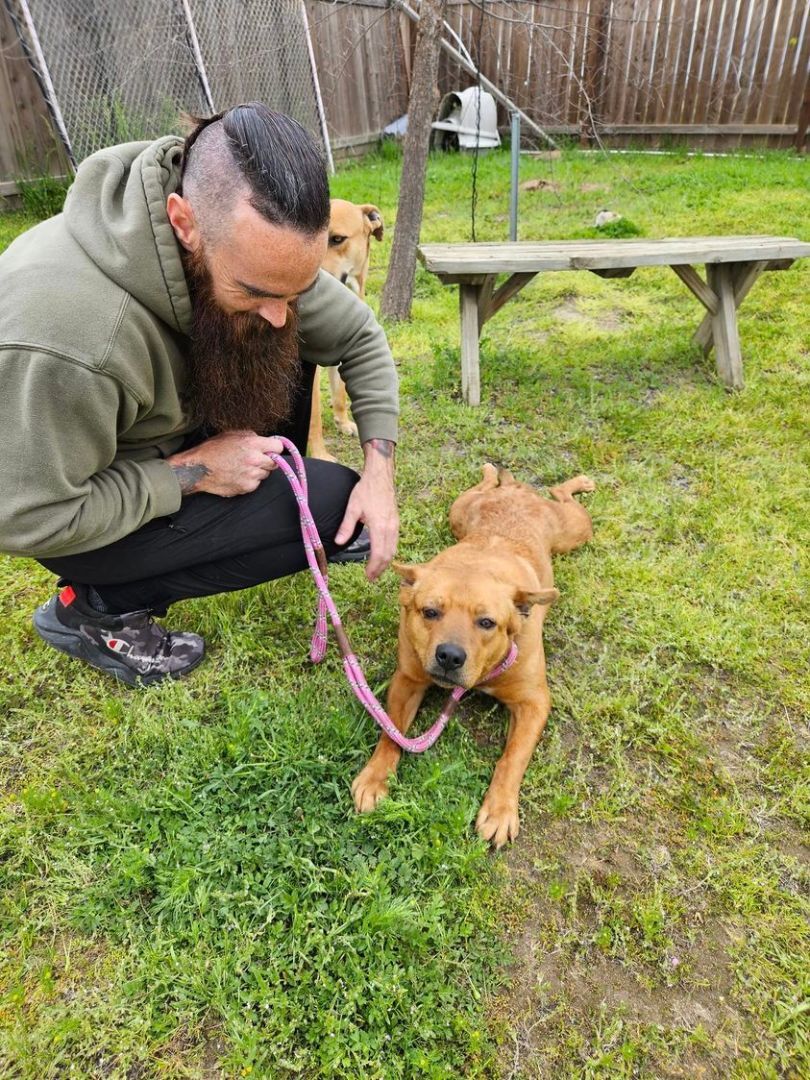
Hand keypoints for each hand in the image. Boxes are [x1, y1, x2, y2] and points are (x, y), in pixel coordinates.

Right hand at [166, 430, 283, 496]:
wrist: (197, 469)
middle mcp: (254, 460)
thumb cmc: (212, 450)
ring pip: (265, 474)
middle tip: (255, 459)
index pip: (279, 447)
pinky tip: (237, 475)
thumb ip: (252, 437)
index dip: (275, 448)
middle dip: (268, 460)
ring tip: (242, 467)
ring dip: (258, 471)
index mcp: (252, 444)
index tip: (272, 449)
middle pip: (275, 463)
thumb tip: (265, 441)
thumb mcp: (232, 435)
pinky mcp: (247, 487)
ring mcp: (251, 475)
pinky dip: (250, 480)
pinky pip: (256, 483)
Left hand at [334, 438, 397, 580]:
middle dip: (380, 568)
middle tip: (371, 578)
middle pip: (388, 554)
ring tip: (376, 570)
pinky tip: (382, 555)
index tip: (367, 576)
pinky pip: (395, 542)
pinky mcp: (396, 521)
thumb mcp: (352, 508)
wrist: (380, 476)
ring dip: (386, 562)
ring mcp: (395, 524)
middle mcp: (390, 527)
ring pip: (393, 549)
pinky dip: (389, 552)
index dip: (373, 567)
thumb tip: (338, 543)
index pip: (379, 553)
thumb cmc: (366, 490)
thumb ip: (346, 526)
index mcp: (380, 526)